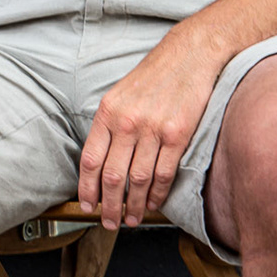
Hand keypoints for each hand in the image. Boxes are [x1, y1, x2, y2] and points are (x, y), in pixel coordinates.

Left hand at [76, 24, 220, 230]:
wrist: (190, 55)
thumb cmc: (155, 76)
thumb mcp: (120, 94)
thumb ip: (110, 125)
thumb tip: (101, 162)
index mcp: (108, 112)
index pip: (90, 160)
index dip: (86, 188)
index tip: (86, 205)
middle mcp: (127, 122)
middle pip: (112, 176)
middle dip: (108, 205)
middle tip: (108, 222)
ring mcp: (153, 129)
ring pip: (138, 180)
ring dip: (133, 206)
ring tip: (130, 219)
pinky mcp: (178, 135)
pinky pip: (164, 174)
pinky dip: (157, 194)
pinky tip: (153, 203)